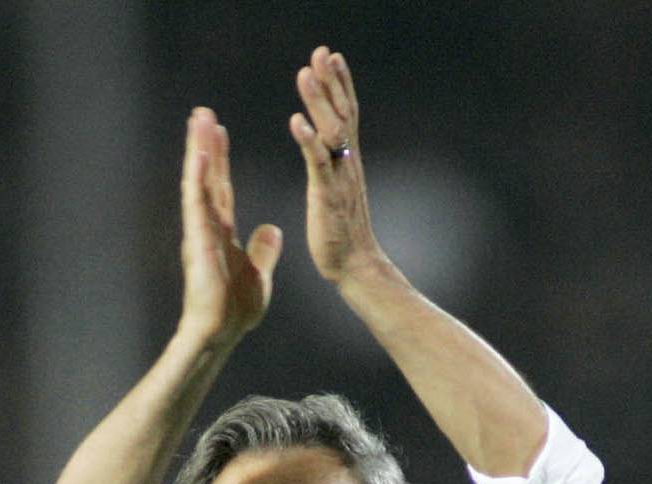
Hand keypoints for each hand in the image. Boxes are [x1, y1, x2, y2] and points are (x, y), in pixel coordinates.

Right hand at [177, 107, 281, 349]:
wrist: (220, 332)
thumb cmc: (234, 311)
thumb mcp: (259, 274)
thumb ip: (263, 250)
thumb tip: (272, 230)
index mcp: (222, 232)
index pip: (221, 187)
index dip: (220, 159)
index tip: (219, 132)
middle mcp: (207, 226)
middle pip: (207, 177)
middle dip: (205, 144)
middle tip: (201, 112)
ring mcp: (200, 232)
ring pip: (199, 182)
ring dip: (197, 150)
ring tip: (198, 119)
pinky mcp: (198, 240)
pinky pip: (197, 204)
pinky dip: (198, 178)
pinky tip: (199, 154)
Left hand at [289, 47, 381, 283]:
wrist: (355, 265)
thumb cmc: (341, 235)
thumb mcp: (336, 192)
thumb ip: (332, 169)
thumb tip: (327, 153)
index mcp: (347, 161)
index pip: (346, 112)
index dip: (339, 84)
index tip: (331, 56)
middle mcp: (347, 162)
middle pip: (342, 112)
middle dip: (332, 81)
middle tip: (322, 51)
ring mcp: (338, 177)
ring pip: (330, 131)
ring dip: (318, 101)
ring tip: (306, 73)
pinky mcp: (326, 195)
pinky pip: (317, 162)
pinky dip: (307, 140)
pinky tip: (296, 121)